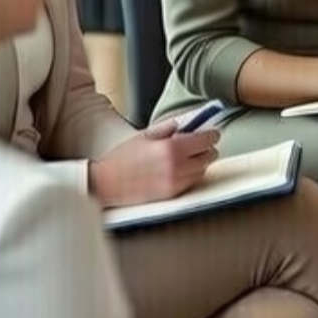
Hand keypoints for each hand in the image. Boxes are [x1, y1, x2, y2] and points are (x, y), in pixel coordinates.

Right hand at [87, 120, 218, 207]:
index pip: (207, 139)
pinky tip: (178, 169)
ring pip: (203, 170)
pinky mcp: (173, 194)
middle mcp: (178, 166)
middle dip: (206, 148)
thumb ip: (169, 127)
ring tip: (185, 157)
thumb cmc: (122, 158)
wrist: (106, 183)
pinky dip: (191, 175)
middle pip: (210, 156)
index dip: (211, 134)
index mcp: (172, 147)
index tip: (211, 132)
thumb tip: (186, 123)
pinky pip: (192, 182)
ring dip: (199, 162)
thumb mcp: (145, 135)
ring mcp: (176, 182)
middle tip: (198, 144)